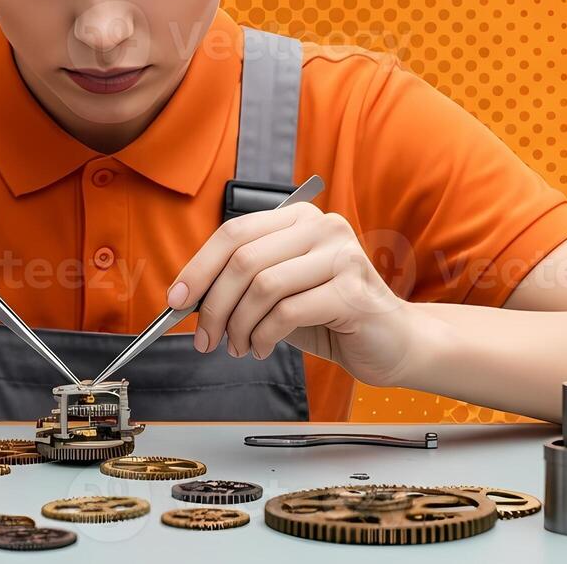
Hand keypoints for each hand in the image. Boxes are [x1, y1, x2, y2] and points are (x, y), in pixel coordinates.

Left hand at [167, 202, 419, 386]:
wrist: (391, 343)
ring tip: (239, 346)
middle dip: (213, 305)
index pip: (234, 233)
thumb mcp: (278, 293)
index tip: (175, 300)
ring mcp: (342, 255)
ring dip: (239, 326)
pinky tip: (262, 348)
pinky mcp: (353, 290)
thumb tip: (187, 297)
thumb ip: (241, 285)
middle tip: (205, 339)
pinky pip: (288, 312)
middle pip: (244, 259)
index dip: (198, 267)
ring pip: (263, 286)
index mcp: (299, 218)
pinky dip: (264, 336)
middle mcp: (322, 227)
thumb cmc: (330, 315)